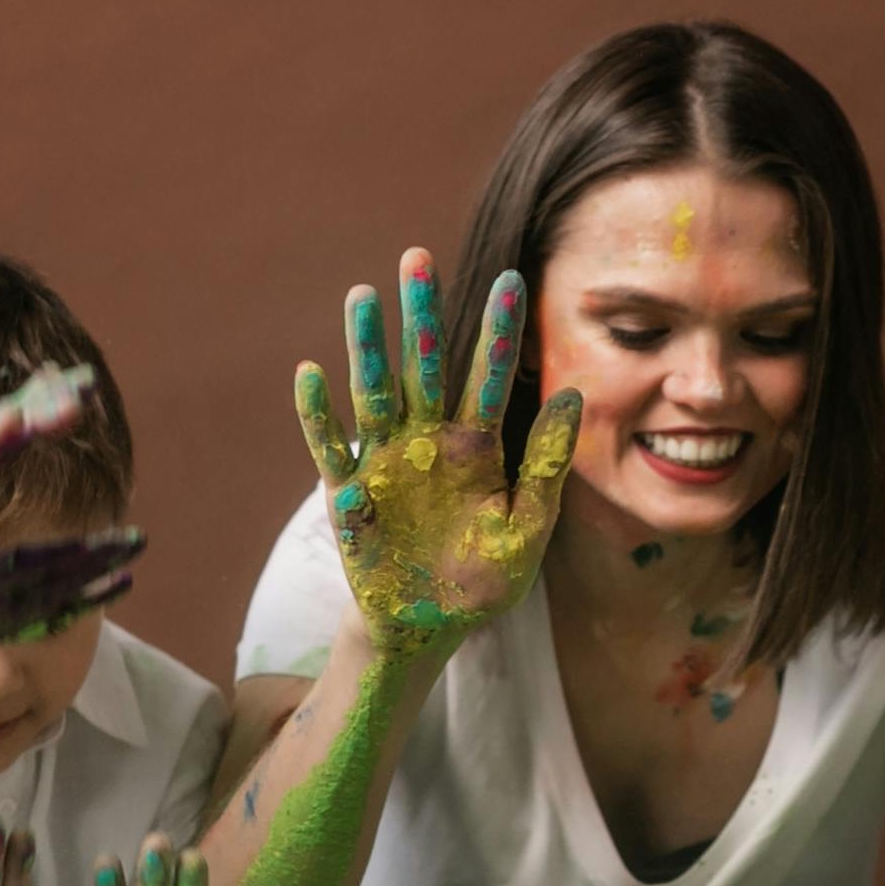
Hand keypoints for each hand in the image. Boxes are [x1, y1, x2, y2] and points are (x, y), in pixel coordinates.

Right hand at [295, 250, 580, 651]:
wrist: (429, 629)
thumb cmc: (482, 581)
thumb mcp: (527, 529)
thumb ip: (547, 466)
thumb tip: (574, 397)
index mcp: (477, 447)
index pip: (490, 376)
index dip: (500, 330)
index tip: (511, 279)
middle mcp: (429, 441)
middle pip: (424, 366)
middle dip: (422, 314)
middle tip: (418, 256)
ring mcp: (385, 462)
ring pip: (374, 392)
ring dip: (367, 347)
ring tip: (364, 297)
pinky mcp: (349, 493)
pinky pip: (330, 447)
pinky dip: (318, 415)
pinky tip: (310, 375)